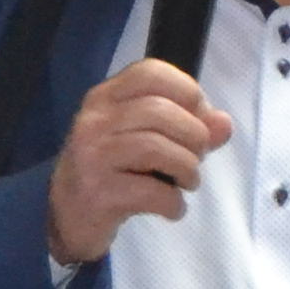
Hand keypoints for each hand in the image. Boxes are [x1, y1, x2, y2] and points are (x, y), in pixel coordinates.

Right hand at [47, 59, 231, 264]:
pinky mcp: (98, 192)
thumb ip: (188, 127)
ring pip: (158, 148)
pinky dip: (174, 203)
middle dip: (194, 136)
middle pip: (160, 112)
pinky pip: (152, 192)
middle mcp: (94, 120)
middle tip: (196, 158)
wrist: (66, 215)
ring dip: (188, 169)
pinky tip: (172, 207)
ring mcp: (92, 156)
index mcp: (105, 97)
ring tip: (187, 182)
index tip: (200, 118)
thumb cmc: (111, 169)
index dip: (187, 91)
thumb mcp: (144, 139)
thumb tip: (223, 124)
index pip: (150, 73)